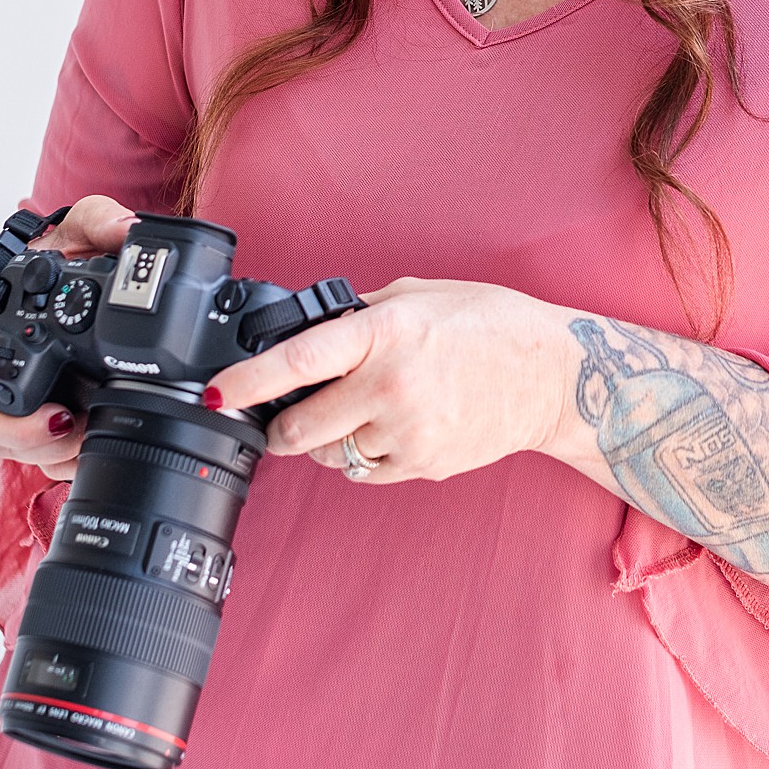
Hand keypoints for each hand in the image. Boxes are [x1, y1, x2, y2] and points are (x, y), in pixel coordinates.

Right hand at [0, 195, 135, 483]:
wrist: (106, 286)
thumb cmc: (77, 253)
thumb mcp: (89, 228)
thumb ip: (103, 220)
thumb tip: (126, 233)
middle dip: (8, 424)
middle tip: (57, 421)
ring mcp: (14, 386)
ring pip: (0, 433)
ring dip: (36, 444)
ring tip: (80, 434)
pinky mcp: (38, 413)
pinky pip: (32, 448)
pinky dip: (56, 455)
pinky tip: (84, 449)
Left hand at [205, 277, 577, 483]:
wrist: (552, 377)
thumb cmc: (488, 326)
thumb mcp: (418, 296)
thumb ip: (360, 316)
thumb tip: (306, 333)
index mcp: (385, 332)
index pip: (297, 361)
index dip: (247, 382)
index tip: (215, 393)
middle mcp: (391, 385)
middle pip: (300, 427)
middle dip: (280, 425)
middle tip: (282, 414)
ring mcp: (407, 432)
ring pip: (329, 454)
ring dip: (329, 438)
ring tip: (364, 409)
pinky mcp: (421, 465)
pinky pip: (362, 472)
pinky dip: (362, 454)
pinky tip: (391, 426)